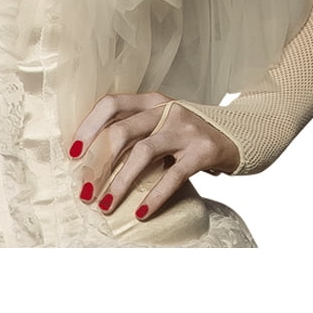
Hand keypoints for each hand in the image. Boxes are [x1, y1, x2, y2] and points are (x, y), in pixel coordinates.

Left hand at [68, 92, 240, 221]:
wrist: (240, 135)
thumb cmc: (188, 135)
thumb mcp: (162, 124)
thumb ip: (136, 133)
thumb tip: (93, 164)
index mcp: (151, 100)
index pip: (111, 104)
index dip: (88, 127)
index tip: (72, 153)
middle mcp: (166, 109)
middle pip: (122, 132)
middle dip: (98, 164)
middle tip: (85, 191)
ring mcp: (186, 128)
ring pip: (143, 153)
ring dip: (119, 182)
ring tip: (105, 205)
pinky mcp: (204, 151)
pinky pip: (174, 175)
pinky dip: (155, 196)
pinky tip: (142, 212)